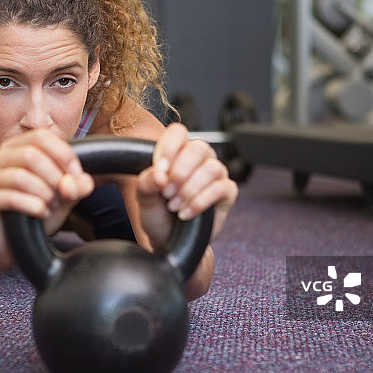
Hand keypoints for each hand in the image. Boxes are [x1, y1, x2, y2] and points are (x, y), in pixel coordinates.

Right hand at [0, 129, 94, 261]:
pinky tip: (41, 213)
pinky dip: (32, 206)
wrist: (14, 246)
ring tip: (51, 206)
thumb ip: (76, 186)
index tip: (76, 176)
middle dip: (54, 177)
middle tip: (61, 197)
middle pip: (30, 155)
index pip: (41, 137)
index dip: (64, 155)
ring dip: (43, 194)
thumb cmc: (36, 213)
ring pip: (20, 176)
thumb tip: (80, 181)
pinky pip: (9, 197)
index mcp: (14, 148)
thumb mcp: (63, 197)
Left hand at [135, 123, 237, 249]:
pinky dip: (200, 202)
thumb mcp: (144, 198)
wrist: (169, 240)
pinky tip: (186, 213)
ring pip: (211, 168)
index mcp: (178, 152)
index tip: (159, 171)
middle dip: (179, 172)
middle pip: (198, 148)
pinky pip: (220, 188)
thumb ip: (146, 182)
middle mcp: (199, 159)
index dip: (169, 148)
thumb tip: (159, 175)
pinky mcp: (227, 192)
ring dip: (189, 189)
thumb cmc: (159, 214)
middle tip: (166, 193)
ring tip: (175, 205)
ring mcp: (216, 174)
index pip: (178, 132)